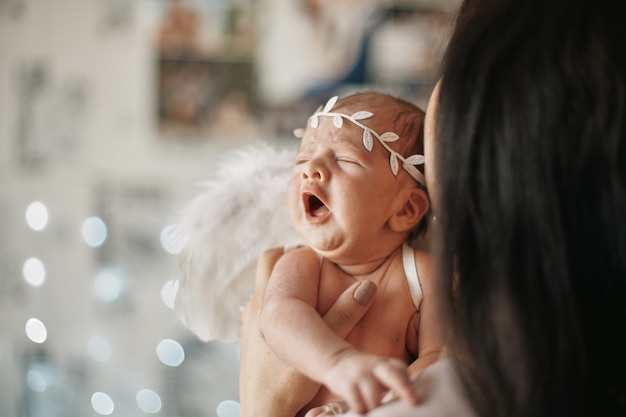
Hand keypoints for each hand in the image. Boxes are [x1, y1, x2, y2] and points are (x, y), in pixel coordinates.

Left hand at [239, 247, 377, 416]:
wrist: (263, 410)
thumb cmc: (289, 380)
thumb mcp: (325, 344)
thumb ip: (346, 313)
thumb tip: (367, 285)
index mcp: (266, 301)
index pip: (275, 257)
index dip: (297, 251)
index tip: (317, 254)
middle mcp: (253, 305)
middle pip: (266, 263)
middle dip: (286, 258)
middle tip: (311, 263)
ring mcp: (247, 320)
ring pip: (263, 285)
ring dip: (281, 280)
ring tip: (306, 286)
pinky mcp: (246, 337)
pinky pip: (260, 304)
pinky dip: (275, 300)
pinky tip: (292, 315)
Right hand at [322, 350, 416, 413]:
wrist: (338, 360)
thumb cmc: (368, 373)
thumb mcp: (382, 371)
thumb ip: (397, 381)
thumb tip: (412, 402)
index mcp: (387, 364)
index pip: (401, 372)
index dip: (408, 386)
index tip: (415, 401)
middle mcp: (375, 366)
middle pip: (393, 375)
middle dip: (404, 389)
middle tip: (412, 402)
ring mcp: (360, 374)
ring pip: (373, 397)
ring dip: (377, 408)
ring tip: (377, 414)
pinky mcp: (346, 385)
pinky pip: (357, 404)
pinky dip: (362, 411)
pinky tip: (364, 412)